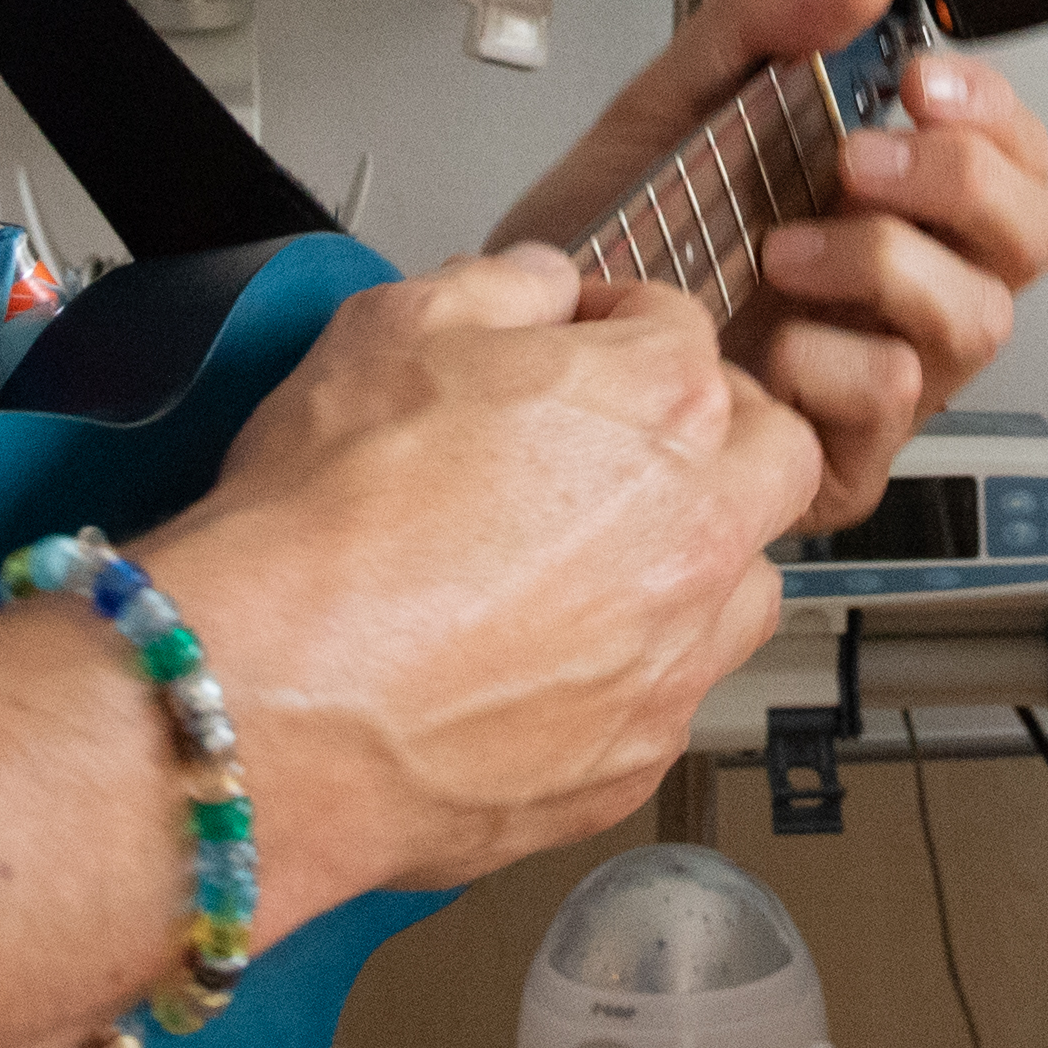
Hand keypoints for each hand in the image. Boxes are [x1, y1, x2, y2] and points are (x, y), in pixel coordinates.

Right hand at [158, 247, 819, 908]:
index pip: (682, 328)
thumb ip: (497, 287)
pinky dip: (629, 675)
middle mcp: (698, 531)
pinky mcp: (632, 761)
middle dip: (717, 435)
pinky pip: (669, 701)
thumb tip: (540, 285)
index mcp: (660, 403)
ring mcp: (676, 657)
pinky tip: (543, 666)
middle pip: (774, 456)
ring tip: (600, 564)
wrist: (274, 699)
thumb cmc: (325, 522)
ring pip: (746, 590)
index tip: (578, 344)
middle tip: (628, 443)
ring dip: (697, 561)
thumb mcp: (390, 329)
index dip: (617, 324)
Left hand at [498, 0, 1047, 527]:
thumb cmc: (612, 239)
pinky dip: (830, 360)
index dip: (993, 109)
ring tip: (784, 251)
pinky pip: (894, 397)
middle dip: (959, 180)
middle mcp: (906, 283)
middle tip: (858, 160)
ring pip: (979, 318)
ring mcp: (884, 367)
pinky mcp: (845, 449)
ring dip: (884, 264)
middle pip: (1033, 232)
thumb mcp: (672, 102)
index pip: (1011, 149)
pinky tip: (766, 346)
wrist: (535, 344)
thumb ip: (762, 24)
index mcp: (890, 197)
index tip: (918, 77)